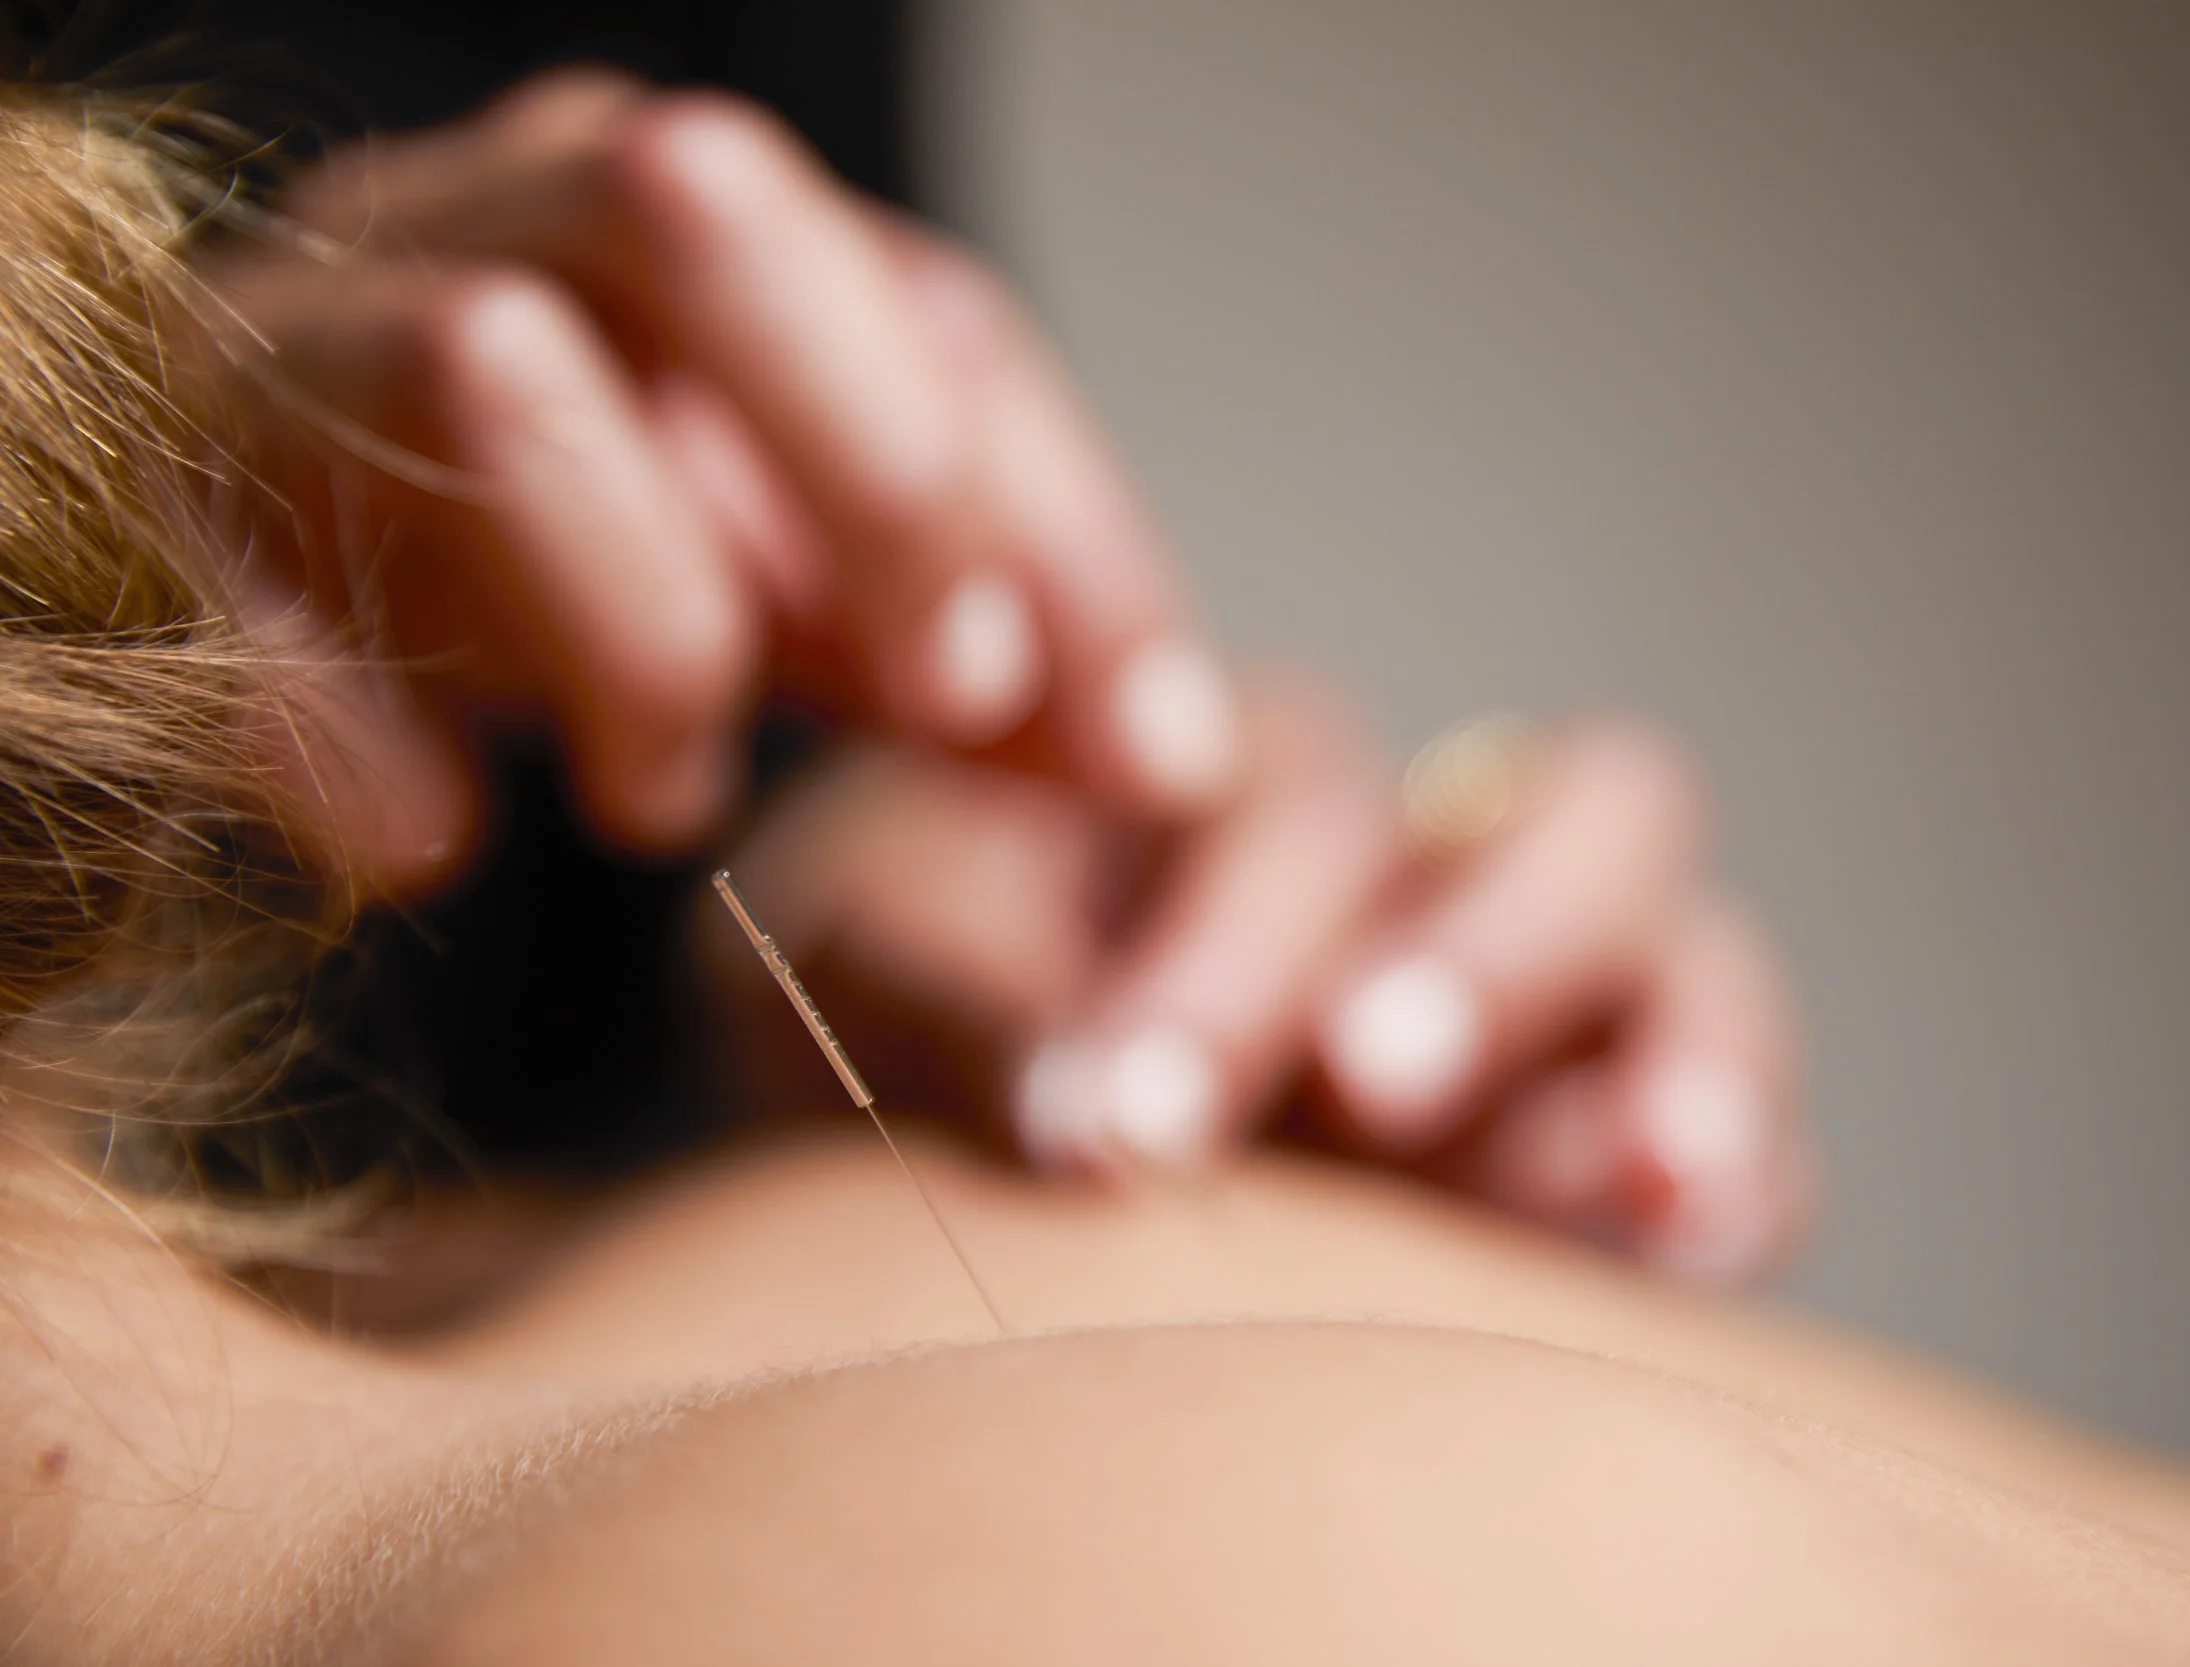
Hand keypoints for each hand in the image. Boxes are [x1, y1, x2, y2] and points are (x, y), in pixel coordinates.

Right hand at [204, 71, 1239, 882]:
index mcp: (664, 223)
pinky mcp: (147, 497)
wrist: (218, 595)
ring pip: (497, 367)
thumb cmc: (547, 579)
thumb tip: (1168, 763)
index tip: (1150, 754)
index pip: (925, 309)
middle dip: (877, 474)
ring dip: (641, 631)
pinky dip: (370, 752)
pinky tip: (433, 836)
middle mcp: (473, 215)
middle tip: (950, 702)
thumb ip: (959, 650)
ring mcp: (290, 331)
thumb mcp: (787, 600)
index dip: (1066, 529)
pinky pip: (256, 602)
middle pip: (699, 206)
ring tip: (665, 793)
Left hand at [704, 672, 1812, 1285]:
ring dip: (1692, 1057)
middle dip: (1494, 949)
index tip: (1114, 1121)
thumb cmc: (910, 987)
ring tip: (1652, 1179)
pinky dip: (1741, 1179)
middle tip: (1372, 1086)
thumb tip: (1082, 1100)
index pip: (1310, 809)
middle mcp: (1439, 860)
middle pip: (1593, 813)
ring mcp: (1551, 1000)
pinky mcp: (1605, 1143)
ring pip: (1699, 956)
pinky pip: (1736, 1135)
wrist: (935, 1094)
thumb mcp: (874, 952)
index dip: (1229, 954)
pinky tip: (1693, 1250)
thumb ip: (960, 985)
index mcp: (1259, 776)